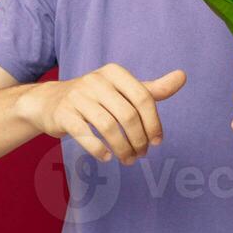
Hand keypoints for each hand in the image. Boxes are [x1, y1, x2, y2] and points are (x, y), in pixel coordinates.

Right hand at [19, 62, 186, 164]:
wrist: (50, 102)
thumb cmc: (96, 97)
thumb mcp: (123, 90)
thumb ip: (152, 89)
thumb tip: (183, 76)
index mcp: (115, 72)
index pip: (143, 97)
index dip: (154, 122)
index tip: (157, 141)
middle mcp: (95, 80)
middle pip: (127, 115)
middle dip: (139, 139)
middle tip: (142, 155)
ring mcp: (77, 96)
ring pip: (108, 127)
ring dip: (122, 148)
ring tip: (128, 159)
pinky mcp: (63, 114)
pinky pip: (85, 134)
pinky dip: (99, 149)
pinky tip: (107, 157)